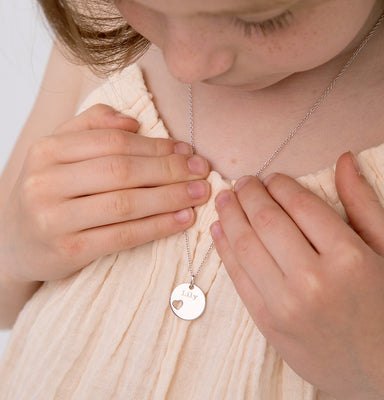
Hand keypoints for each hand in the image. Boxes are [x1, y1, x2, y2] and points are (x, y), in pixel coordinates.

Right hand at [0, 104, 209, 282]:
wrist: (16, 241)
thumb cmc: (50, 192)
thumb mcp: (59, 152)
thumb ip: (91, 126)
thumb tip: (133, 122)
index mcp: (47, 150)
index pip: (113, 142)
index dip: (156, 146)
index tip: (186, 150)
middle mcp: (47, 182)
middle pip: (122, 171)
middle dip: (170, 170)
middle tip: (202, 171)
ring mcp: (55, 219)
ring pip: (126, 203)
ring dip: (170, 197)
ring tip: (199, 193)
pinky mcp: (68, 251)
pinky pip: (123, 236)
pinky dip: (158, 226)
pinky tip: (182, 219)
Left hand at [210, 152, 383, 399]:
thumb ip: (363, 204)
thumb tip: (345, 159)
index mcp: (349, 258)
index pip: (301, 205)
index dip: (280, 184)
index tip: (272, 178)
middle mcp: (313, 281)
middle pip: (266, 221)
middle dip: (249, 194)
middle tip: (243, 182)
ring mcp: (285, 305)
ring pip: (244, 246)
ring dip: (229, 216)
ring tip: (225, 200)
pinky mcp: (267, 324)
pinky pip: (237, 278)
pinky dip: (224, 249)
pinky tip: (219, 230)